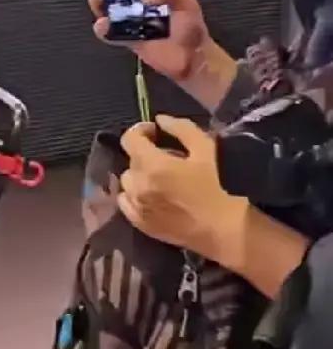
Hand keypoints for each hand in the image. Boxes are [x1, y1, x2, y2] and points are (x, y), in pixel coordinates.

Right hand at [83, 0, 238, 113]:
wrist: (192, 57)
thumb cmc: (191, 28)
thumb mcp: (186, 1)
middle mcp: (136, 7)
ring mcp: (129, 24)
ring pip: (106, 11)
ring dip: (98, 3)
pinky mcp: (126, 41)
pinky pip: (109, 34)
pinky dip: (103, 29)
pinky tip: (103, 23)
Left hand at [118, 115, 247, 264]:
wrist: (222, 229)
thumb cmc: (217, 186)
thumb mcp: (206, 149)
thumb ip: (181, 129)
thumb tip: (160, 119)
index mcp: (151, 165)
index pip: (129, 139)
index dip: (141, 131)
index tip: (156, 133)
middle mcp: (137, 185)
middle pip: (130, 160)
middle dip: (145, 154)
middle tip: (166, 158)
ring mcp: (135, 206)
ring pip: (127, 182)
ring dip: (139, 175)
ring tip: (160, 179)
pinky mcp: (138, 223)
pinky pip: (126, 202)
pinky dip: (134, 195)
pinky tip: (153, 196)